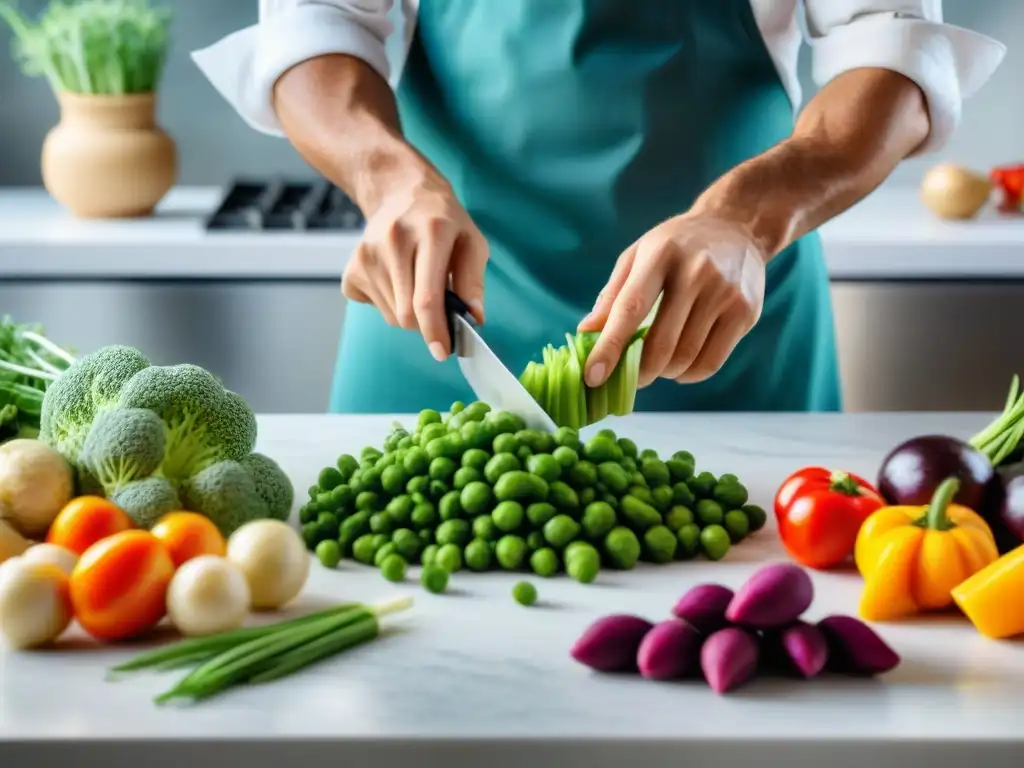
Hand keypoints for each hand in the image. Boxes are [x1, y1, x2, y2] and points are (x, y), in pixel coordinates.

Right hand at [342, 164, 488, 360]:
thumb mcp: (471, 242)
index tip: (443, 351)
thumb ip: (473, 281)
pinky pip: (372, 306)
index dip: (435, 331)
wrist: (399, 191)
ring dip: (409, 313)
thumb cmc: (443, 220)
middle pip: (406, 313)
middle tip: (439, 311)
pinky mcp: (352, 266)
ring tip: (417, 283)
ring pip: (391, 315)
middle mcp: (394, 241)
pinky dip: (388, 304)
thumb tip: (474, 318)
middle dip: (426, 325)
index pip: (427, 298)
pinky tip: (396, 278)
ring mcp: (367, 254)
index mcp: (431, 233)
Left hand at [579, 214, 766, 387]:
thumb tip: (586, 333)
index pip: (630, 309)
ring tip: (658, 365)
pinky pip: (712, 362)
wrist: (737, 227)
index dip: (609, 347)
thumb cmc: (676, 245)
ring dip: (664, 373)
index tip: (593, 376)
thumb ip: (612, 295)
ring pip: (686, 358)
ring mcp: (725, 293)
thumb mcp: (638, 256)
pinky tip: (681, 367)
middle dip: (640, 372)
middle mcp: (696, 272)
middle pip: (661, 343)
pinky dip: (689, 374)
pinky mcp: (745, 312)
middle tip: (631, 377)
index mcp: (660, 255)